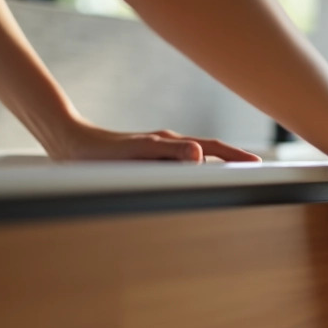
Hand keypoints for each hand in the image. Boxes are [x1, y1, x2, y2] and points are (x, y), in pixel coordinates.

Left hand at [46, 119, 261, 162]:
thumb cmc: (98, 153)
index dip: (236, 156)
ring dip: (213, 168)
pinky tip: (190, 184)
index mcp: (170, 143)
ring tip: (231, 180)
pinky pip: (178, 167)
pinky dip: (192, 175)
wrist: (69, 143)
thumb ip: (165, 153)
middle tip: (254, 173)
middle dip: (232, 161)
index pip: (212, 148)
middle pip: (208, 152)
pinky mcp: (147, 160)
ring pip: (194, 160)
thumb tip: (199, 155)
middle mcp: (168, 145)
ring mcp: (159, 152)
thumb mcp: (133, 154)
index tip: (258, 164)